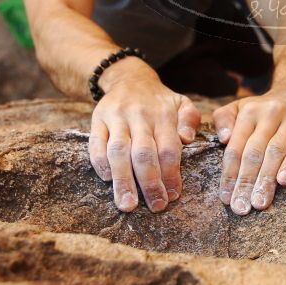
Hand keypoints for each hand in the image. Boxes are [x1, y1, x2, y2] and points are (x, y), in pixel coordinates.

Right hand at [88, 71, 199, 212]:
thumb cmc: (159, 100)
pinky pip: (96, 143)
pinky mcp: (98, 119)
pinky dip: (100, 162)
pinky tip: (107, 180)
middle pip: (144, 154)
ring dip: (123, 180)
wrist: (128, 77)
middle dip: (150, 183)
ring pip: (119, 151)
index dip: (171, 174)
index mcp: (163, 114)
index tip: (173, 196)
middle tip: (155, 206)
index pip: (169, 149)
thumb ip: (189, 119)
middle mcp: (140, 116)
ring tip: (127, 204)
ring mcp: (117, 117)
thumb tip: (187, 138)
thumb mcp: (181, 102)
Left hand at [212, 88, 285, 214]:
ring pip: (276, 151)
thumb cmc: (263, 110)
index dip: (229, 174)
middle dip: (246, 182)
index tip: (226, 198)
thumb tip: (223, 139)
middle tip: (241, 207)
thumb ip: (224, 120)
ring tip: (259, 202)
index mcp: (249, 111)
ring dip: (266, 179)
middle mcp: (269, 112)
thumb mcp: (239, 108)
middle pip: (254, 152)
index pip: (236, 147)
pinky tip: (284, 181)